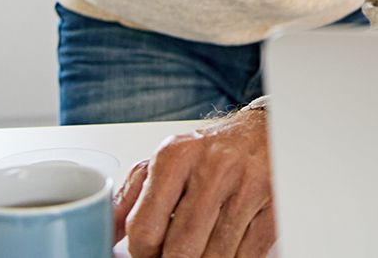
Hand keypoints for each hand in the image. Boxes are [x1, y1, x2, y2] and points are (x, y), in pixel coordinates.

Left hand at [114, 106, 275, 257]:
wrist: (263, 132)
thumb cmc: (210, 151)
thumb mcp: (166, 162)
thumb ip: (129, 198)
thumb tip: (105, 235)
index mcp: (177, 156)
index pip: (144, 229)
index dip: (143, 253)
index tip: (148, 252)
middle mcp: (213, 167)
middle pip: (180, 250)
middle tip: (176, 253)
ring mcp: (247, 187)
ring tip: (201, 248)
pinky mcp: (273, 206)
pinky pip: (246, 257)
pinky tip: (226, 246)